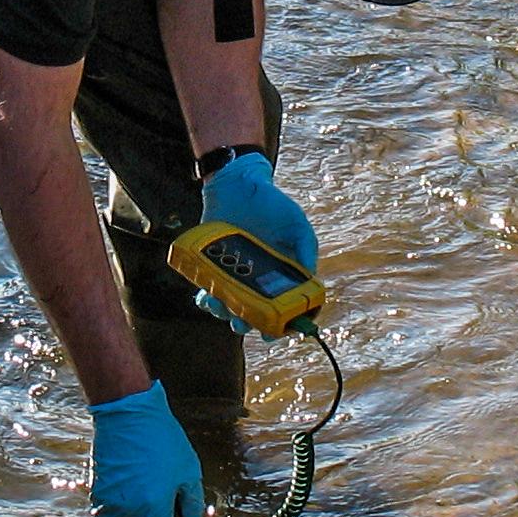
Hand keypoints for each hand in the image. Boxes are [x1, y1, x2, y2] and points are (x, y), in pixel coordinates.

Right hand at [87, 382, 204, 516]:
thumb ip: (191, 506)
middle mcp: (129, 514)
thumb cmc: (163, 441)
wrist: (126, 416)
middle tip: (169, 512)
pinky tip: (133, 500)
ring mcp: (110, 507)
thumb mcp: (188, 473)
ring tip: (151, 499)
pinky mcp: (97, 498)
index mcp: (154, 510)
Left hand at [194, 151, 317, 329]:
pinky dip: (206, 298)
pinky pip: (209, 290)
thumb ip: (306, 249)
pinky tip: (206, 297)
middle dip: (247, 323)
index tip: (274, 332)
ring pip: (230, 306)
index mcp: (282, 275)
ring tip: (222, 308)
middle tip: (242, 322)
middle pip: (254, 313)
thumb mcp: (296, 224)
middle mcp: (259, 280)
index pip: (285, 308)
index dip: (281, 324)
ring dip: (225, 314)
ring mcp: (235, 274)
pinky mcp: (213, 266)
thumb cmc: (273, 204)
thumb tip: (311, 279)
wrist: (237, 184)